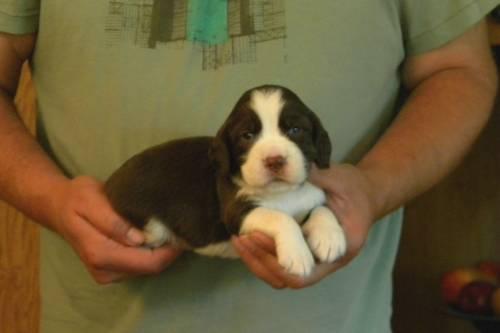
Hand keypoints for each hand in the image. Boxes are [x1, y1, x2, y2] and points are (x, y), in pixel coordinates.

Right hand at [51, 176, 182, 283]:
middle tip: (181, 226)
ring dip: (161, 251)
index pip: (148, 262)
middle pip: (151, 268)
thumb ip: (114, 222)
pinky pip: (140, 265)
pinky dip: (152, 252)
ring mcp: (108, 273)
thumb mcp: (92, 200)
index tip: (184, 229)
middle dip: (169, 250)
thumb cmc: (76, 197)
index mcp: (99, 253)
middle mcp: (104, 270)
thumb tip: (139, 240)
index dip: (170, 250)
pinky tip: (156, 234)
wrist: (58, 207)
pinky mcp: (112, 270)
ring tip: (169, 227)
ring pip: (148, 268)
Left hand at [232, 163, 376, 288]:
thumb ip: (317, 176)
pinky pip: (280, 260)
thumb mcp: (339, 179)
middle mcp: (325, 261)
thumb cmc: (356, 187)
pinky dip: (262, 252)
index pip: (304, 273)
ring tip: (239, 238)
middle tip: (242, 238)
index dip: (277, 261)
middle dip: (261, 261)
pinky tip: (246, 235)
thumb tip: (286, 164)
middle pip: (287, 279)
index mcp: (339, 249)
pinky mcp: (302, 249)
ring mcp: (313, 257)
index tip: (257, 237)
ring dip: (257, 261)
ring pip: (280, 275)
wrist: (366, 192)